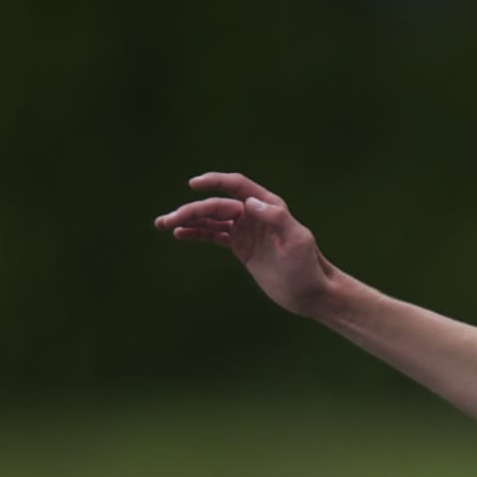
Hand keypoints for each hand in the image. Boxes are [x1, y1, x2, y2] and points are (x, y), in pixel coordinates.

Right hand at [154, 171, 334, 315]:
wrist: (312, 293)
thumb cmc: (308, 267)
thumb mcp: (297, 241)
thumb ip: (276, 218)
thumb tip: (248, 202)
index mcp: (267, 206)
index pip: (236, 187)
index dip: (214, 182)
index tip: (194, 185)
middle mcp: (254, 214)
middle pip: (217, 205)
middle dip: (192, 211)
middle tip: (168, 220)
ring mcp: (246, 230)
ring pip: (212, 220)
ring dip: (188, 220)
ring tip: (164, 224)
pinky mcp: (242, 247)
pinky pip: (215, 235)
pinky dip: (197, 233)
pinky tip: (180, 234)